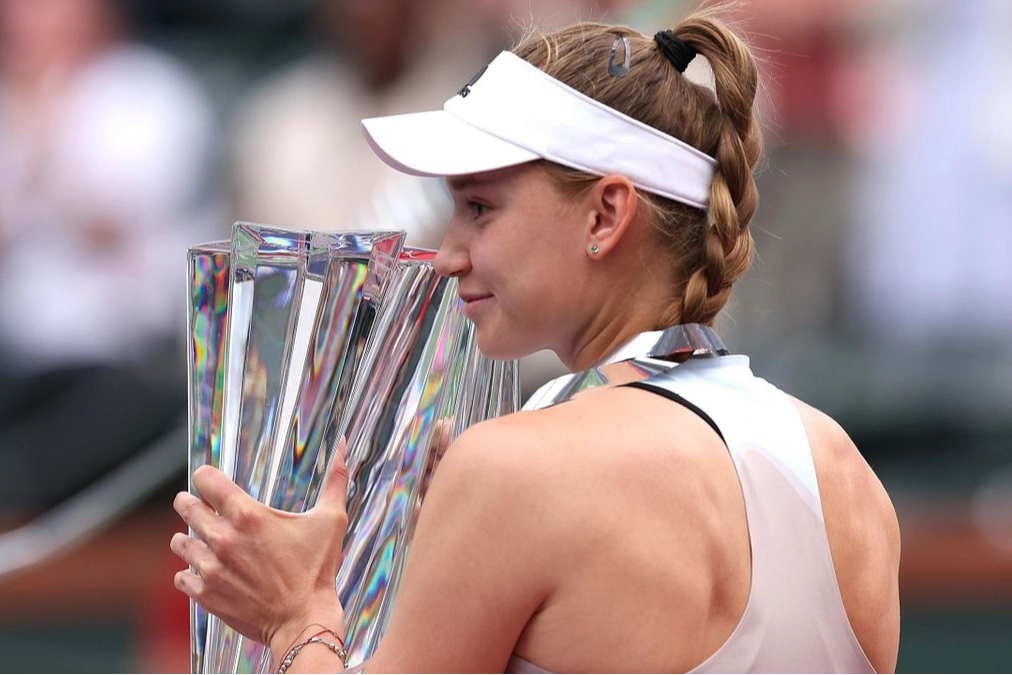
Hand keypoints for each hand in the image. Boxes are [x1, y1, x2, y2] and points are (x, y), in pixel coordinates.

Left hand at [170, 438, 350, 649]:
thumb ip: (336, 480)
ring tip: (197, 539)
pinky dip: (188, 571)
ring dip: (188, 538)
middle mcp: (223, 538)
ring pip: (181, 542)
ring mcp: (211, 567)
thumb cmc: (317, 570)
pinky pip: (182, 576)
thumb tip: (342, 446)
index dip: (207, 477)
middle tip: (194, 504)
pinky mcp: (206, 593)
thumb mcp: (331, 520)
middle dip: (190, 503)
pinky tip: (201, 569)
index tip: (209, 480)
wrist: (304, 620)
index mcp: (248, 515)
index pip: (207, 481)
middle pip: (188, 508)